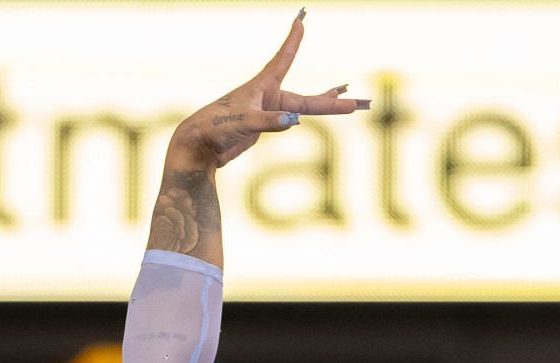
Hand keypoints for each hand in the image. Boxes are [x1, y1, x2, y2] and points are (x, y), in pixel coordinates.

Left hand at [168, 12, 365, 171]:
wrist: (199, 146)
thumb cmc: (216, 128)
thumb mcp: (244, 123)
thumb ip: (270, 122)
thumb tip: (296, 122)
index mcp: (262, 87)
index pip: (283, 59)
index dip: (293, 40)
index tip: (301, 19)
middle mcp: (268, 97)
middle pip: (308, 98)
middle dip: (333, 100)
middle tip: (360, 103)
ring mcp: (268, 112)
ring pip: (304, 109)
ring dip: (326, 107)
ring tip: (350, 105)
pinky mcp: (263, 127)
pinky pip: (291, 120)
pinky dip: (306, 116)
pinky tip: (310, 117)